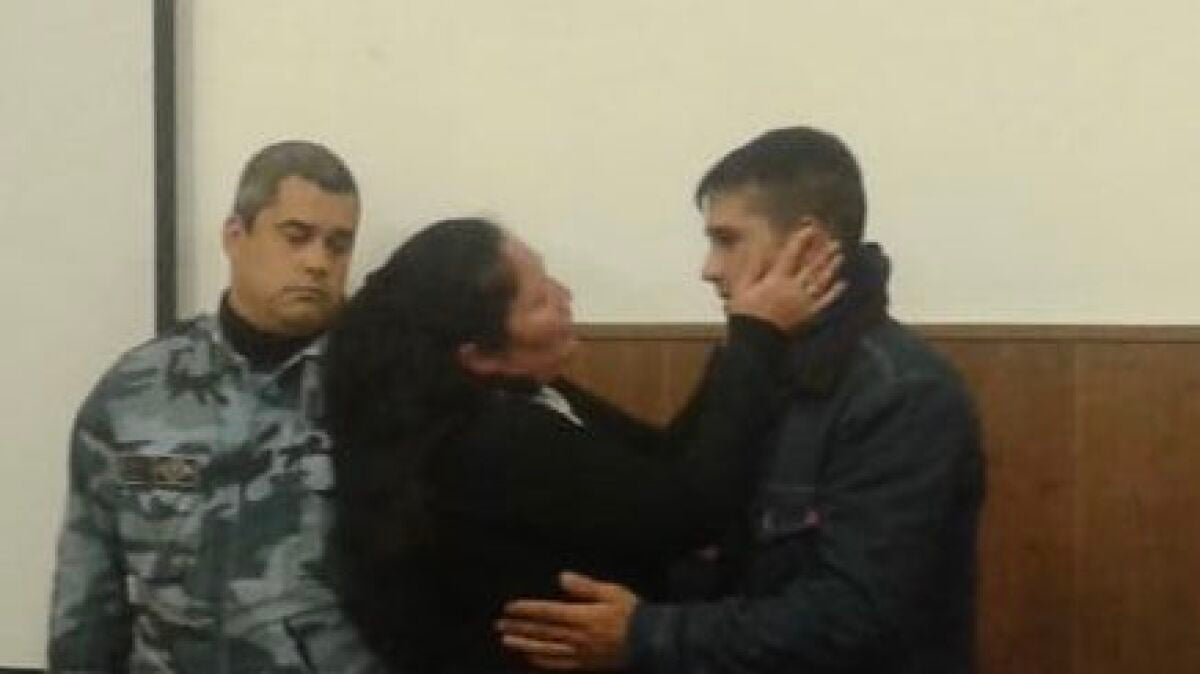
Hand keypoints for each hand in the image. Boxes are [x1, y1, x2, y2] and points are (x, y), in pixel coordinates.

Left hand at [497, 572, 637, 670]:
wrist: (651, 642)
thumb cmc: (633, 614)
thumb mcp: (612, 592)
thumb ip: (585, 586)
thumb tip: (562, 578)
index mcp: (581, 616)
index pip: (547, 613)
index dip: (526, 610)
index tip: (509, 608)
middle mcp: (576, 637)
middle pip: (541, 632)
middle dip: (518, 628)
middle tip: (499, 625)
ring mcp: (579, 653)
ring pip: (545, 649)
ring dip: (524, 645)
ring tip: (507, 640)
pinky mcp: (584, 665)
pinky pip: (557, 664)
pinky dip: (540, 661)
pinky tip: (529, 657)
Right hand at [727, 226, 845, 331]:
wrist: (754, 339)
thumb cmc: (745, 312)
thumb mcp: (742, 286)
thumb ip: (752, 265)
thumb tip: (758, 248)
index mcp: (777, 279)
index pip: (792, 255)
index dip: (801, 240)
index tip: (809, 229)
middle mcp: (794, 288)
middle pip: (811, 266)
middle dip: (823, 252)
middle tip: (834, 242)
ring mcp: (804, 302)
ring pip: (821, 281)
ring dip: (832, 268)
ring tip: (840, 256)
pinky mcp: (809, 315)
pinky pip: (825, 302)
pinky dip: (835, 292)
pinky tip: (842, 283)